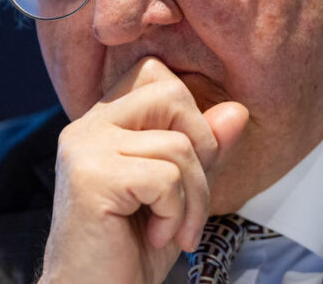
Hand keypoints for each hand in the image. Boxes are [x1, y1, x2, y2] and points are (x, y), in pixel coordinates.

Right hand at [39, 57, 248, 283]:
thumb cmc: (130, 247)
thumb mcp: (181, 192)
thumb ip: (205, 150)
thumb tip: (237, 111)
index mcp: (104, 122)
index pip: (154, 73)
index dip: (188, 113)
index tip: (184, 165)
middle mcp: (87, 126)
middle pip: (170, 93)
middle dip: (201, 147)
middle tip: (188, 196)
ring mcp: (85, 148)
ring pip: (178, 145)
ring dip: (194, 199)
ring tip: (172, 228)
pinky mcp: (92, 177)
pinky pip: (166, 178)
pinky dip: (176, 215)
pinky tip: (154, 235)